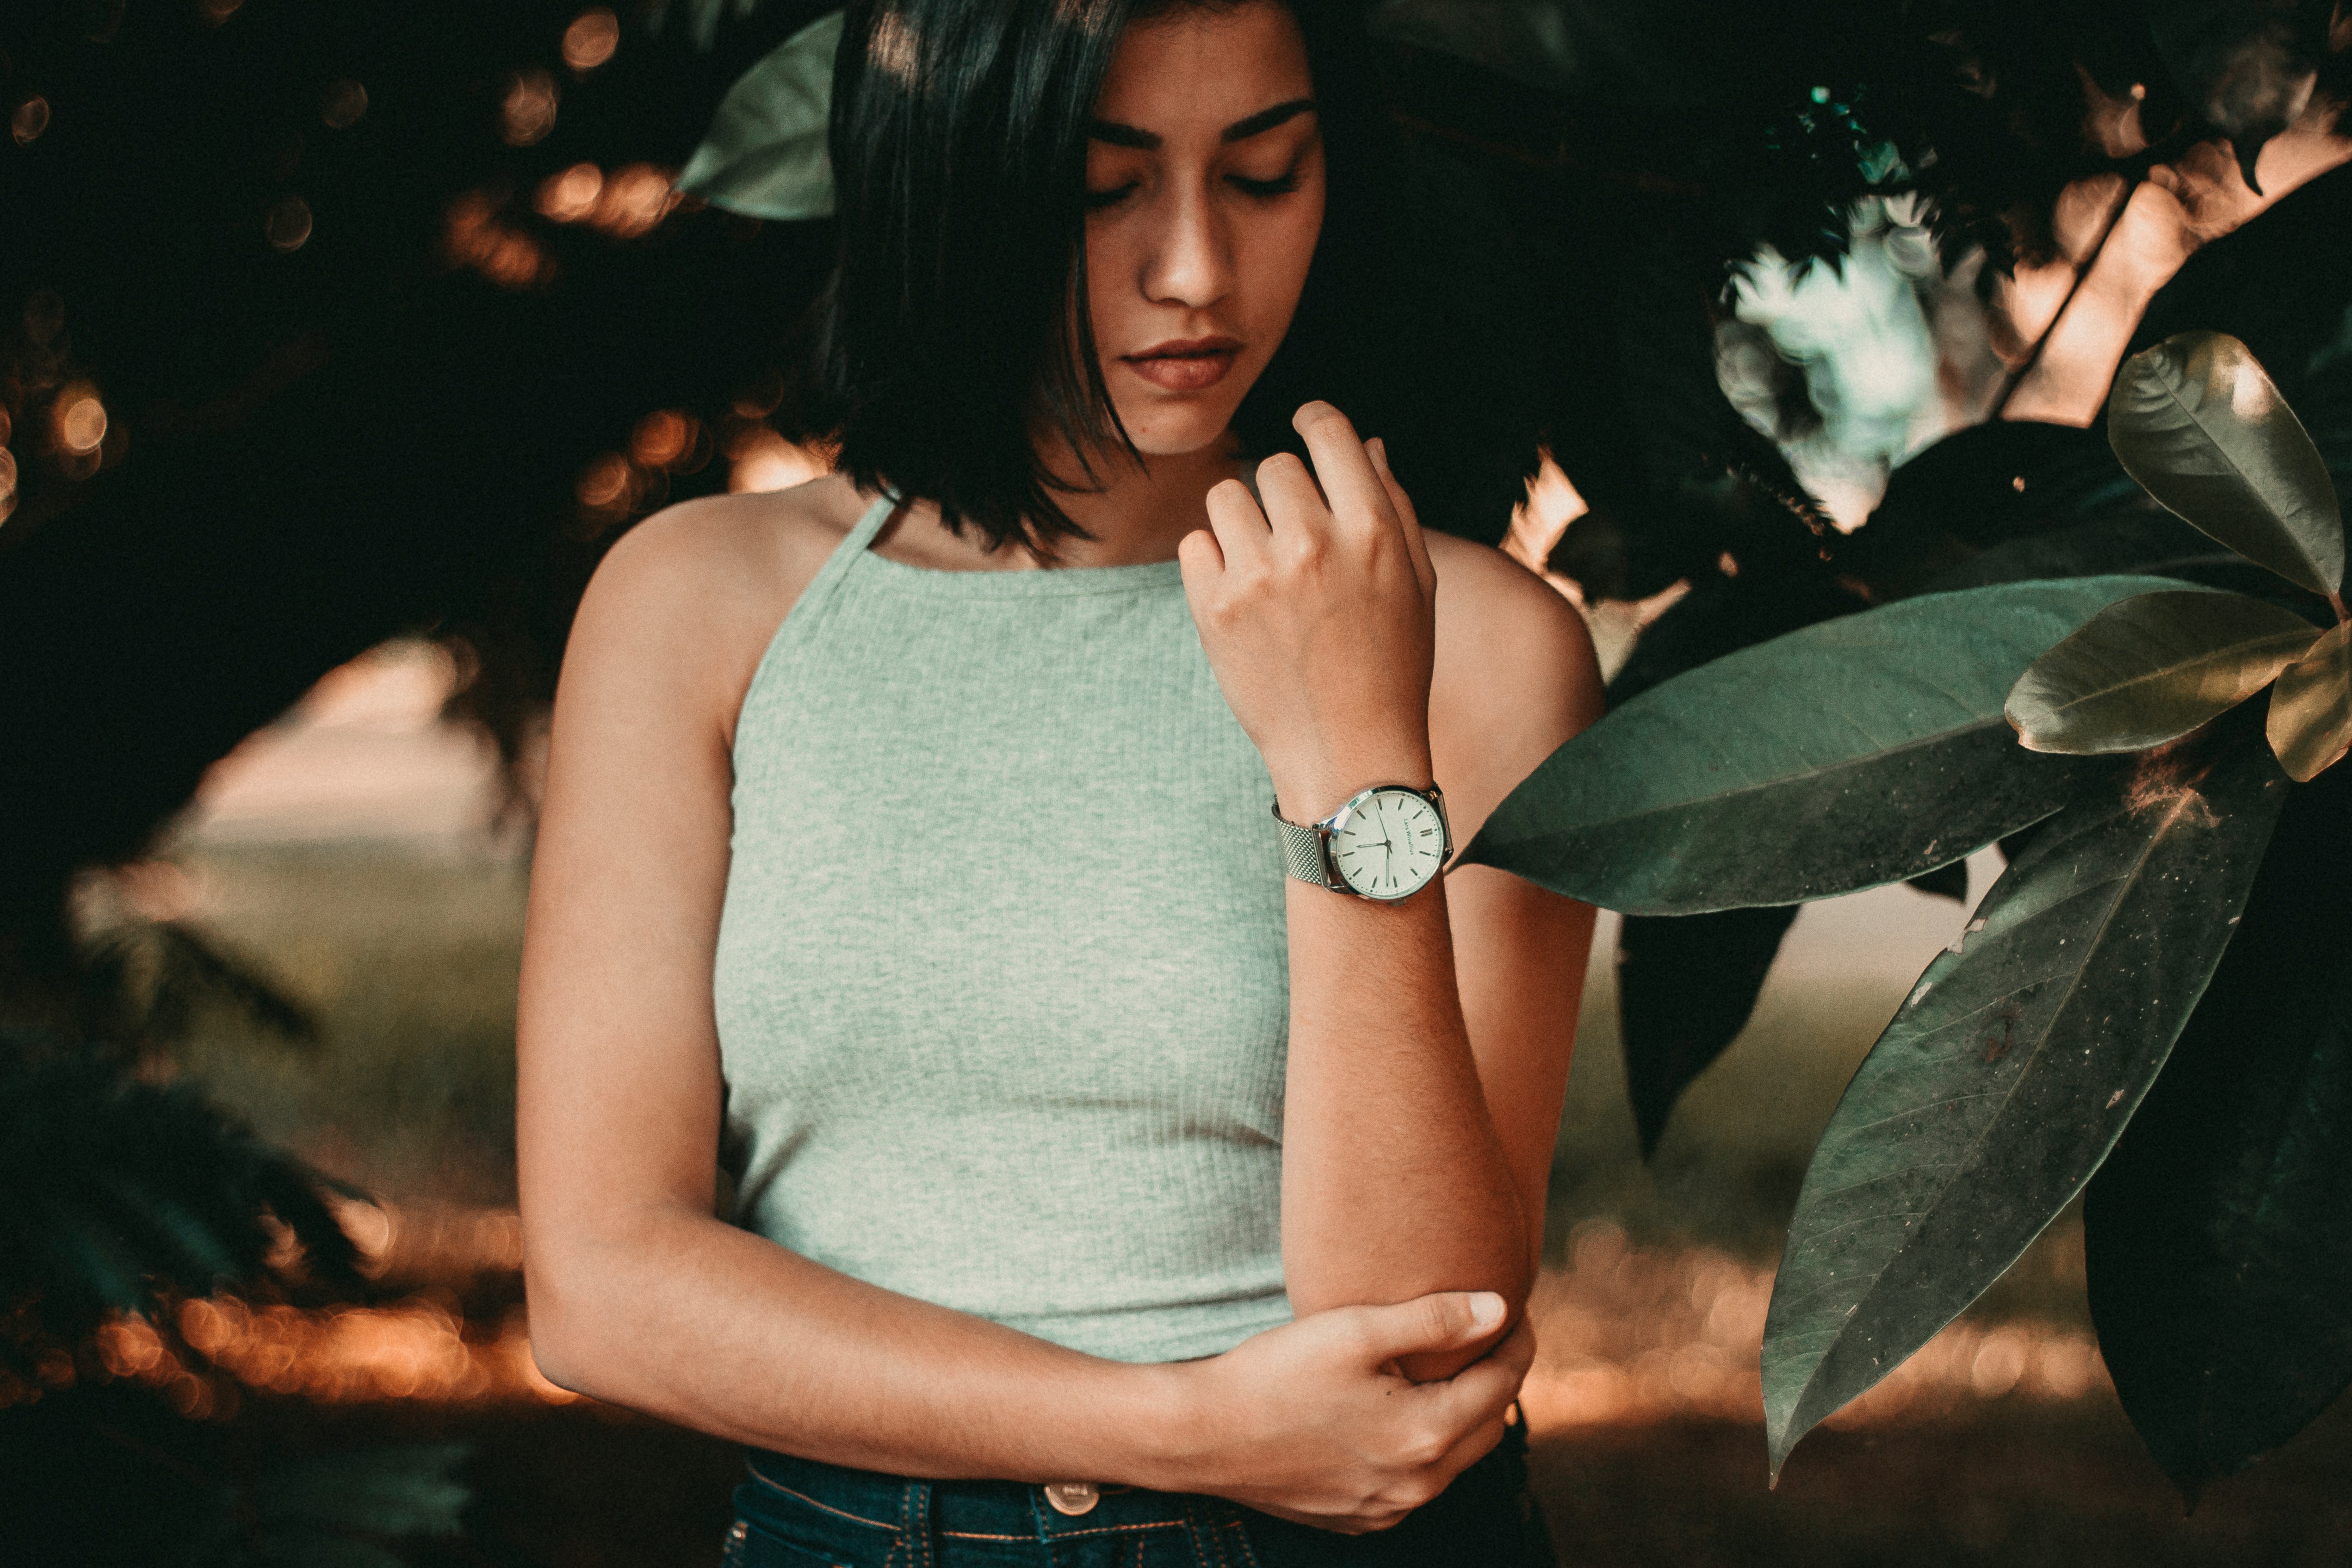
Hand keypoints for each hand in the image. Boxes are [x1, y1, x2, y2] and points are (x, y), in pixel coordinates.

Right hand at [1156, 1291, 1532, 1534]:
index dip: (1516, 1341)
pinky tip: (1404, 1412)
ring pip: (1453, 1458)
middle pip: (1488, 1426)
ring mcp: (1386, 1507)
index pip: (1501, 1384)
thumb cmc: (1275, 1373)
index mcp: (1424, 1435)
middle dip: (1498, 1378)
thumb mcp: (1355, 1330)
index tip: (1515, 1307)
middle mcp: (1416, 1485)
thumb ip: (1435, 1320)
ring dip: (1463, 1415)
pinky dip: (1425, 1446)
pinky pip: (1415, 1482)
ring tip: (1452, 1368)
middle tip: (1493, 1333)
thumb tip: (1499, 1308)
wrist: (1203, 1434)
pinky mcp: (1358, 1517)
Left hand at [1178, 403, 1437, 822]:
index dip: (1314, 420)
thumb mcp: (1416, 584)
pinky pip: (1195, 544)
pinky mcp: (1213, 609)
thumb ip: (1393, 505)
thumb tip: (1365, 442)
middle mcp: (1314, 543)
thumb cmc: (1392, 667)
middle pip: (1273, 466)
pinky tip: (1242, 599)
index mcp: (1372, 530)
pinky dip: (1212, 563)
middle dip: (1281, 492)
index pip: (1329, 433)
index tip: (1305, 425)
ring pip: (1226, 498)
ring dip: (1241, 523)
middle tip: (1294, 536)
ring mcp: (1259, 576)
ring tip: (1266, 570)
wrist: (1350, 757)